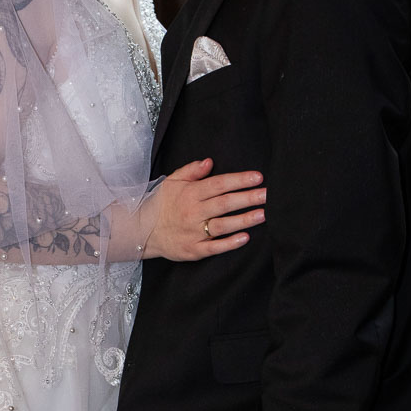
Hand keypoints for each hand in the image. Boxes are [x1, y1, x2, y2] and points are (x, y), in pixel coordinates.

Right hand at [141, 159, 265, 261]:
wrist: (141, 230)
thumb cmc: (160, 204)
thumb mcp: (172, 182)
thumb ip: (191, 171)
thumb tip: (209, 161)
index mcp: (190, 193)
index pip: (219, 184)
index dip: (239, 180)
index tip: (258, 177)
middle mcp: (193, 212)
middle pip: (225, 204)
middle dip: (248, 198)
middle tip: (268, 194)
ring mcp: (193, 232)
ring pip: (222, 225)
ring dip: (244, 219)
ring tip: (263, 214)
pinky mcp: (193, 249)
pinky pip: (213, 247)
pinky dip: (229, 243)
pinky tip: (244, 238)